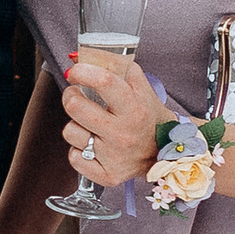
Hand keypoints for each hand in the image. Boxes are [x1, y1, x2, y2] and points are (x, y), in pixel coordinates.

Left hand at [62, 48, 163, 190]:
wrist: (164, 153)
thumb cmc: (148, 117)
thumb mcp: (141, 88)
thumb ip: (116, 67)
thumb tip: (80, 57)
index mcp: (135, 108)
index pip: (104, 81)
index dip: (83, 71)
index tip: (74, 72)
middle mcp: (124, 134)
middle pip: (75, 107)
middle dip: (71, 96)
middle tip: (77, 96)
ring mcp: (115, 157)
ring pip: (70, 132)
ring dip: (76, 125)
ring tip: (91, 125)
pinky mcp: (107, 176)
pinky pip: (74, 158)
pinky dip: (79, 151)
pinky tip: (93, 146)